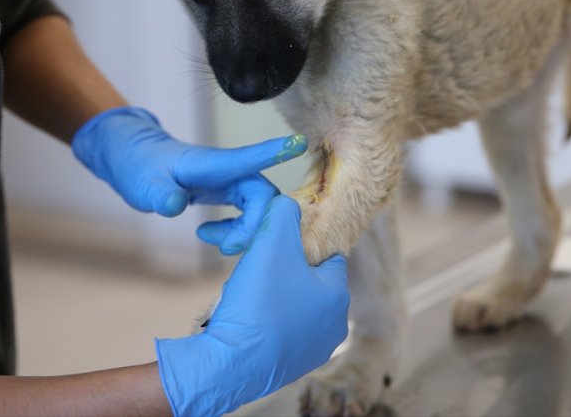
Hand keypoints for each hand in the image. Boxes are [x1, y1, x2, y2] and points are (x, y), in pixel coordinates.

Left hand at [71, 107, 307, 253]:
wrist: (133, 161)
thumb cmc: (139, 166)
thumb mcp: (144, 184)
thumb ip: (161, 195)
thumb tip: (175, 206)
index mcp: (213, 164)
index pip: (250, 157)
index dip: (276, 152)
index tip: (299, 143)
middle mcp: (228, 172)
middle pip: (262, 195)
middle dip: (256, 224)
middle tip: (229, 249)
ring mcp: (228, 182)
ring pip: (258, 207)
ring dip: (247, 231)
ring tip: (218, 245)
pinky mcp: (225, 193)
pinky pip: (246, 213)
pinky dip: (237, 230)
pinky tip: (211, 236)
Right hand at [155, 196, 349, 416]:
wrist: (231, 363)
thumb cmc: (258, 302)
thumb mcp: (272, 241)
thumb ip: (284, 213)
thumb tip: (287, 205)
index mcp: (339, 296)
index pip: (328, 254)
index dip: (300, 243)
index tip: (275, 243)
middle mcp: (333, 326)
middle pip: (308, 280)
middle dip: (282, 268)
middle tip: (257, 266)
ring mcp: (312, 350)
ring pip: (292, 304)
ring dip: (271, 293)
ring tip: (248, 291)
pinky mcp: (289, 366)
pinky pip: (278, 329)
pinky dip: (263, 319)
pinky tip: (245, 318)